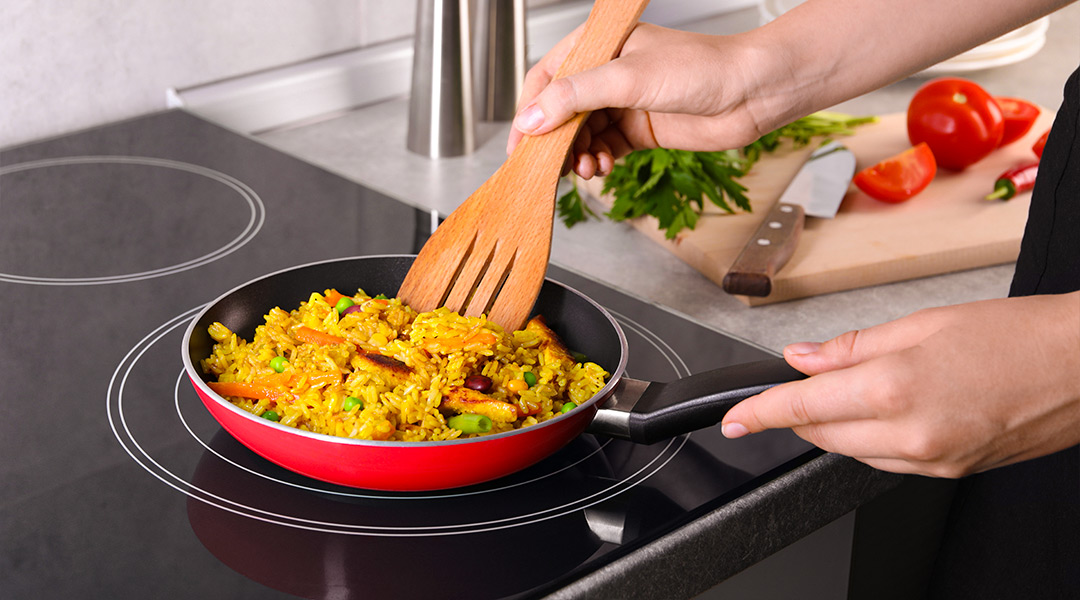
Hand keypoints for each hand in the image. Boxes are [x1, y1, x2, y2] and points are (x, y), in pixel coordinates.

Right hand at [506, 24, 783, 178]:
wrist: (752, 92)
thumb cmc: (703, 68)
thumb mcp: (628, 78)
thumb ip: (575, 98)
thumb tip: (532, 119)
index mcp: (600, 47)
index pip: (547, 78)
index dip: (529, 111)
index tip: (519, 142)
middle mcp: (607, 74)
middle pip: (560, 112)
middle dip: (553, 141)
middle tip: (549, 166)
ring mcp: (622, 103)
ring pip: (580, 135)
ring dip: (576, 155)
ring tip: (584, 168)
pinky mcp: (638, 130)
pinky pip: (603, 149)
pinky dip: (597, 161)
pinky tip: (601, 167)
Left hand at [721, 293, 1079, 477]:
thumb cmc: (1014, 336)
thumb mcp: (920, 324)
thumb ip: (851, 347)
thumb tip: (803, 358)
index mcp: (894, 389)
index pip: (802, 409)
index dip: (758, 415)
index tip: (733, 420)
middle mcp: (909, 435)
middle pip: (821, 435)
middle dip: (801, 413)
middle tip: (804, 382)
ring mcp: (930, 462)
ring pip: (852, 452)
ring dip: (837, 426)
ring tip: (856, 388)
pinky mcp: (949, 473)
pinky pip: (887, 463)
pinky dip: (871, 440)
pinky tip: (886, 411)